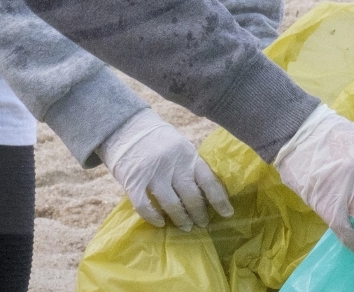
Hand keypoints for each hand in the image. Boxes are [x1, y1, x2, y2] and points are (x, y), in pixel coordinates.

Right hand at [100, 108, 233, 229]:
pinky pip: (144, 206)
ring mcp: (153, 174)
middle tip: (202, 224)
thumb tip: (206, 193)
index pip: (208, 181)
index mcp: (188, 155)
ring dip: (180, 219)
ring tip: (186, 226)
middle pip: (191, 196)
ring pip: (171, 204)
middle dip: (199, 214)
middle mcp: (173, 165)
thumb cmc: (158, 139)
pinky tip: (160, 223)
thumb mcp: (181, 146)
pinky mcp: (133, 181)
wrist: (126, 127)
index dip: (219, 200)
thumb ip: (191, 166)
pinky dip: (153, 217)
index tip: (227, 213)